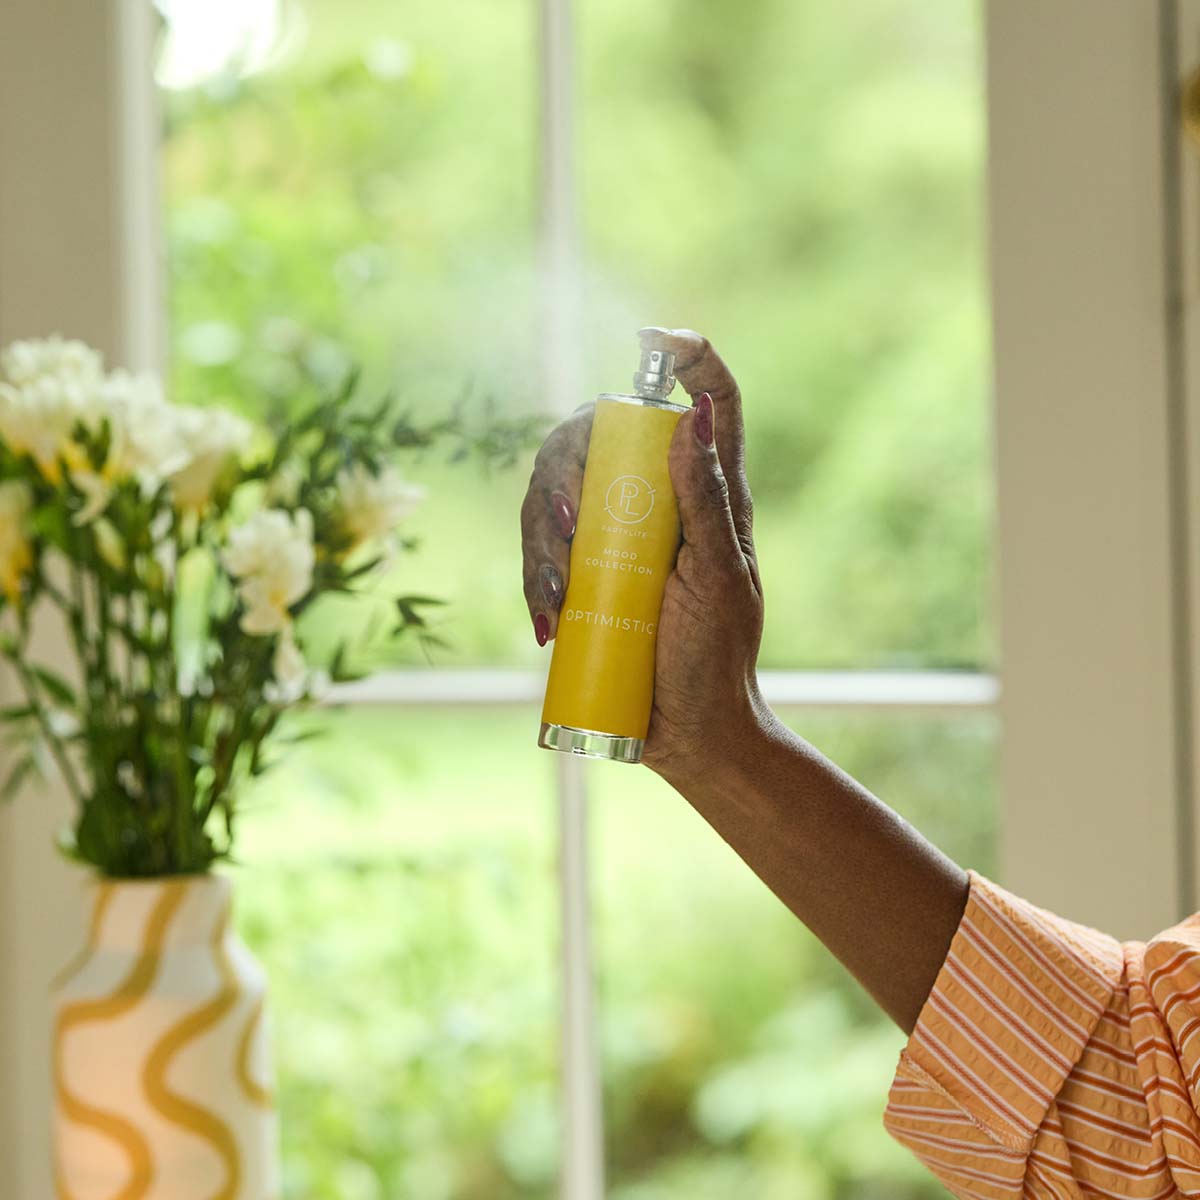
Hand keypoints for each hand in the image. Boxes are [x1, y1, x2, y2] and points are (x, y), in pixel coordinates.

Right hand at [520, 328, 767, 785]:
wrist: (688, 731)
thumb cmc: (716, 657)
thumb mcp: (717, 579)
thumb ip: (706, 500)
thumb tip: (694, 413)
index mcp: (709, 493)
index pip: (711, 401)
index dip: (691, 357)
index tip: (655, 340)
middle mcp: (657, 500)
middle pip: (598, 435)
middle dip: (566, 471)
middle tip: (565, 528)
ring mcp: (614, 534)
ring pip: (554, 492)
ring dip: (539, 539)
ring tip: (553, 599)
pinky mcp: (582, 570)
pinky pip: (539, 549)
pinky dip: (532, 579)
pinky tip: (545, 622)